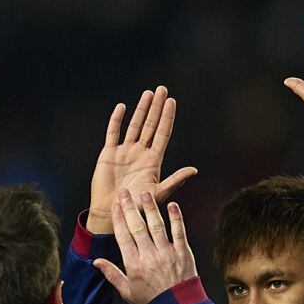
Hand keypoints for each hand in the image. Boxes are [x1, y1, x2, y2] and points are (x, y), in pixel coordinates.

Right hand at [87, 86, 197, 233]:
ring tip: (148, 94)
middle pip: (150, 125)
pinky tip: (122, 107)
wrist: (111, 214)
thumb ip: (175, 180)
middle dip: (157, 107)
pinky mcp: (109, 154)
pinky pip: (113, 133)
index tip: (172, 102)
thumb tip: (194, 170)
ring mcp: (125, 152)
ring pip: (134, 125)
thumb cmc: (136, 207)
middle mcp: (140, 153)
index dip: (167, 118)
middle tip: (162, 89)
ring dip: (141, 109)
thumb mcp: (158, 193)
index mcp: (153, 161)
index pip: (162, 134)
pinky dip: (117, 120)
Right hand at [93, 190, 197, 303]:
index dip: (118, 219)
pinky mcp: (183, 254)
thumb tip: (96, 261)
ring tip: (146, 193)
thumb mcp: (127, 292)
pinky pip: (179, 232)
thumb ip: (112, 274)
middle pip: (137, 227)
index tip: (115, 206)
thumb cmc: (152, 303)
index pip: (123, 236)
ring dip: (151, 208)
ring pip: (157, 226)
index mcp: (134, 265)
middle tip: (125, 193)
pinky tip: (173, 205)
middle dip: (130, 208)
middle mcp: (149, 257)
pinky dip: (177, 218)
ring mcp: (167, 254)